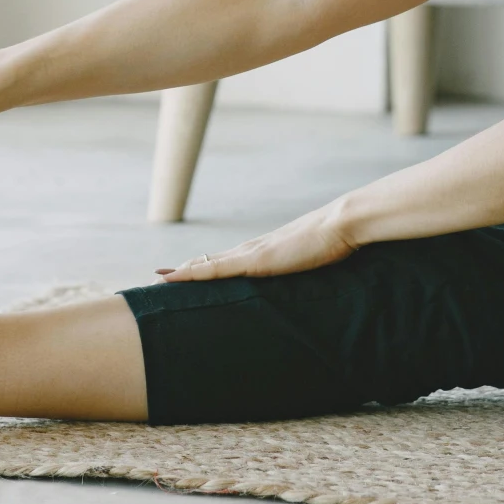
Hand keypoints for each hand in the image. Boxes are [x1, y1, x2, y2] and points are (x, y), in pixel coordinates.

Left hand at [157, 199, 360, 281]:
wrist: (343, 224)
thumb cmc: (335, 242)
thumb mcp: (314, 260)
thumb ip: (304, 266)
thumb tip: (308, 273)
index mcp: (265, 251)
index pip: (228, 261)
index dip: (206, 267)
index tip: (187, 273)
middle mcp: (253, 249)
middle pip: (211, 261)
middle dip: (187, 270)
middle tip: (162, 278)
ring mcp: (252, 253)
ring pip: (207, 264)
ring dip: (183, 272)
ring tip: (160, 279)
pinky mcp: (254, 260)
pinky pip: (215, 270)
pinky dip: (192, 274)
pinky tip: (173, 277)